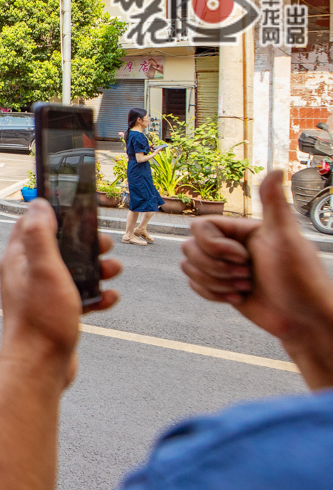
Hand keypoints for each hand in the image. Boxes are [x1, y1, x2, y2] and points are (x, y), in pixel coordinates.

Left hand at [0, 200, 120, 385]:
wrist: (40, 369)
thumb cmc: (40, 320)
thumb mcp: (43, 269)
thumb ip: (40, 234)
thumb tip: (39, 204)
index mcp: (18, 260)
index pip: (31, 224)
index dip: (55, 213)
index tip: (79, 209)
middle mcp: (27, 275)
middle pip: (59, 246)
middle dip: (84, 242)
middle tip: (104, 244)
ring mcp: (41, 295)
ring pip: (73, 271)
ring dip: (96, 268)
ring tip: (114, 270)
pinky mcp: (56, 314)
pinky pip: (79, 297)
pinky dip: (97, 295)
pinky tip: (109, 299)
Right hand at [181, 171, 332, 388]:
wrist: (302, 320)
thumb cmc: (300, 279)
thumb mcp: (286, 239)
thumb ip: (274, 204)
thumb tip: (275, 169)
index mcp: (242, 229)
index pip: (200, 227)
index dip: (215, 246)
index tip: (244, 258)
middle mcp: (230, 245)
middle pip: (189, 247)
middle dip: (214, 268)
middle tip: (248, 275)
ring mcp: (223, 267)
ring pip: (188, 267)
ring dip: (214, 282)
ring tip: (245, 287)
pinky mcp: (219, 287)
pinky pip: (193, 286)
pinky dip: (212, 295)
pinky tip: (238, 298)